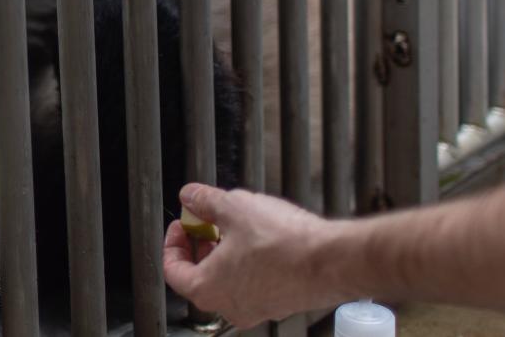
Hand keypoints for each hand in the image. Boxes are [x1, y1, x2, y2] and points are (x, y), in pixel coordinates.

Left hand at [163, 183, 354, 327]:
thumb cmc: (283, 243)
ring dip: (226, 254)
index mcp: (206, 289)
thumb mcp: (233, 207)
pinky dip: (250, 263)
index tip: (182, 225)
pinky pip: (254, 284)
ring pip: (229, 281)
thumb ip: (204, 200)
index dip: (173, 242)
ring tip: (236, 226)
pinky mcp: (280, 304)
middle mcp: (229, 306)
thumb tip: (190, 196)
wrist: (331, 261)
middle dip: (201, 245)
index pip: (172, 270)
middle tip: (207, 222)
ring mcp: (256, 309)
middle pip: (200, 276)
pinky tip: (262, 240)